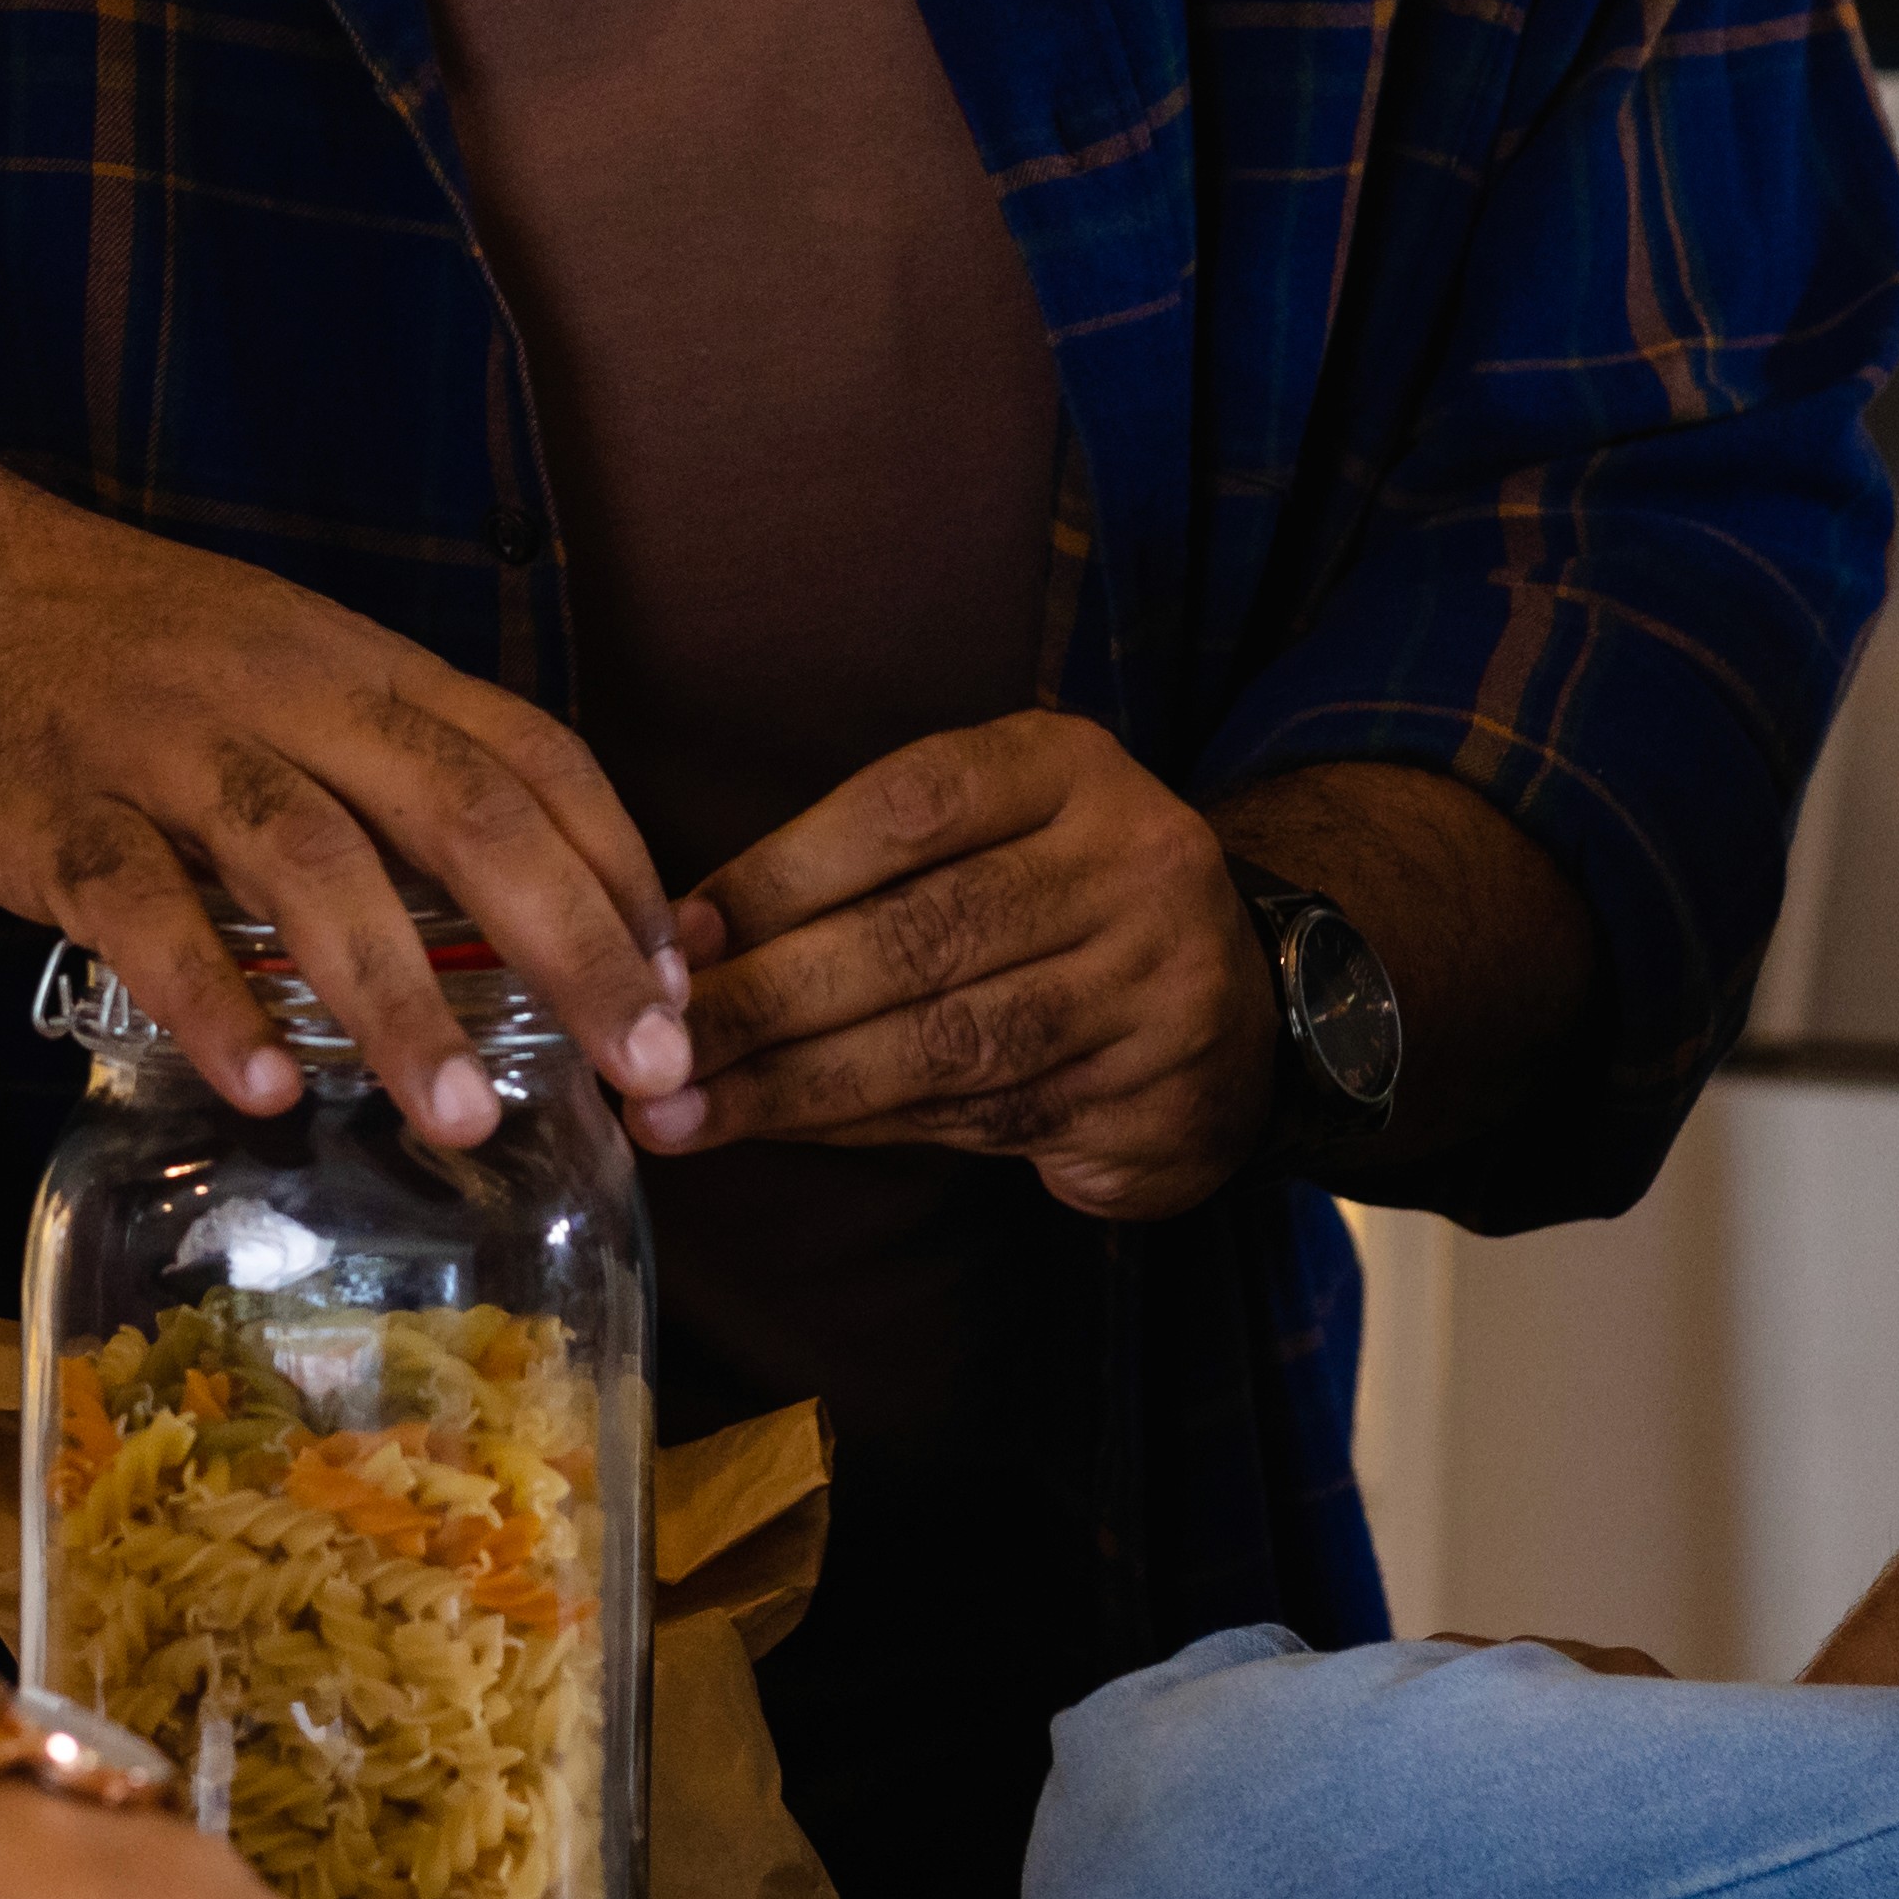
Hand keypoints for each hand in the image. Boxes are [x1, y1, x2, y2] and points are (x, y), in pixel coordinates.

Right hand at [0, 445, 690, 1143]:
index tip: (680, 997)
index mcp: (356, 666)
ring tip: (469, 1119)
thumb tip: (515, 911)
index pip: (532, 756)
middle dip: (573, 948)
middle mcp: (282, 693)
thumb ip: (381, 769)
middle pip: (462, 810)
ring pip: (312, 863)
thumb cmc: (114, 647)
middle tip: (646, 1073)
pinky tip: (265, 1085)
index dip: (620, 874)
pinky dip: (210, 997)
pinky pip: (139, 906)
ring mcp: (164, 746)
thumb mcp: (277, 667)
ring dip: (403, 999)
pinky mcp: (50, 808)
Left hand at [657, 716, 1267, 1217]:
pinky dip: (865, 1125)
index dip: (781, 873)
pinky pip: (981, 1115)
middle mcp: (1131, 862)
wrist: (1244, 1011)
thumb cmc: (1060, 908)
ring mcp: (1156, 983)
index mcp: (1070, 769)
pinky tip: (784, 1129)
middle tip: (655, 1048)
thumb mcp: (989, 836)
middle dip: (770, 999)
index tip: (674, 936)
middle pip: (923, 934)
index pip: (911, 808)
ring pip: (948, 1041)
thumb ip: (864, 870)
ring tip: (686, 1115)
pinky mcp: (1153, 1094)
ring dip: (799, 1085)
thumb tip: (686, 941)